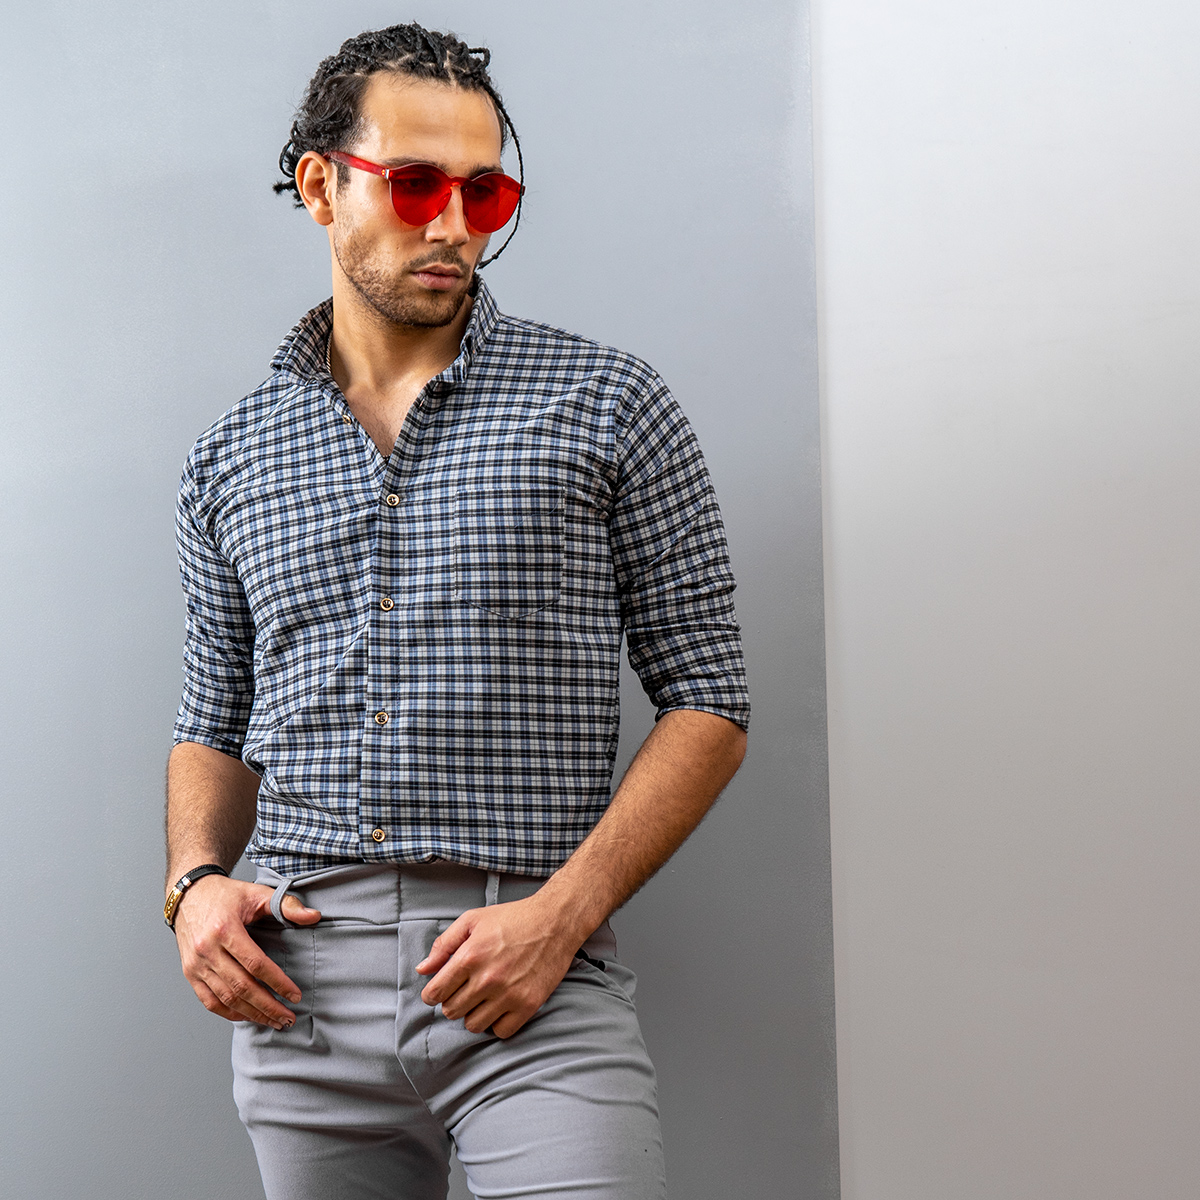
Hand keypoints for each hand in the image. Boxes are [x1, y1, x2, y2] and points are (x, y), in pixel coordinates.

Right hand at [172, 874, 320, 1027]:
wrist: (188, 895)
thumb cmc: (225, 895)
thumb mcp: (257, 893)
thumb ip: (287, 904)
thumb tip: (314, 916)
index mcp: (225, 929)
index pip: (255, 964)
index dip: (277, 982)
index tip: (295, 995)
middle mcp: (207, 950)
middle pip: (241, 987)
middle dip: (267, 1007)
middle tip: (288, 1018)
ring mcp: (196, 965)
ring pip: (226, 998)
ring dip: (251, 1014)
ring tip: (273, 1021)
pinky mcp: (190, 973)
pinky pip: (209, 1001)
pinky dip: (229, 1013)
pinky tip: (247, 1016)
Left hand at [415, 896, 579, 1038]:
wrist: (555, 922)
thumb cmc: (512, 918)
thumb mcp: (473, 920)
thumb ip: (444, 944)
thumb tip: (423, 969)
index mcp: (470, 956)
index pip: (435, 993)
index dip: (432, 993)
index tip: (439, 990)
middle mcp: (487, 979)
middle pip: (452, 1012)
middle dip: (453, 1001)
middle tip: (465, 989)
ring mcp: (508, 995)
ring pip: (473, 1025)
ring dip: (474, 1013)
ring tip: (483, 997)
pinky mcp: (528, 1005)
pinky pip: (501, 1031)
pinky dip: (498, 1022)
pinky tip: (501, 1005)